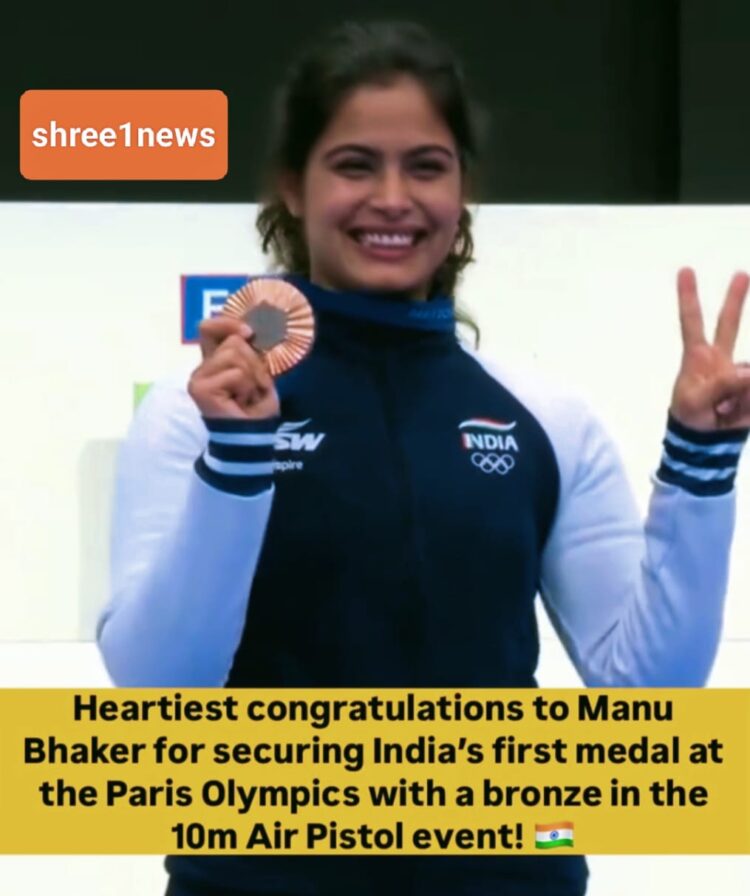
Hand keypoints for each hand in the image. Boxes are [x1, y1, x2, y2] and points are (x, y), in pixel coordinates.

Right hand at [188, 316, 279, 419]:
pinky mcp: (201, 388)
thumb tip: (247, 330)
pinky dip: (248, 387)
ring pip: (236, 355)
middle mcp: (202, 367)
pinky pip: (236, 373)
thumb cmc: (256, 406)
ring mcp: (199, 378)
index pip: (209, 328)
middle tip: (253, 387)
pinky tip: (242, 402)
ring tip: (248, 395)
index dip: (228, 323)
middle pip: (233, 342)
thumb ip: (248, 351)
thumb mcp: (257, 372)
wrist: (252, 435)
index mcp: (214, 360)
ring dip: (252, 376)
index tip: (249, 333)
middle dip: (253, 363)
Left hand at [670, 267, 749, 430]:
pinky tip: (734, 413)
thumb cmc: (691, 417)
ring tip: (725, 411)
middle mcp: (720, 358)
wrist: (707, 443)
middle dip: (735, 299)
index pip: (691, 322)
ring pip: (747, 372)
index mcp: (698, 357)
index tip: (685, 271)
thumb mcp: (694, 403)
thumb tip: (748, 370)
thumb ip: (719, 385)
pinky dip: (745, 405)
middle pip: (728, 323)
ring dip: (738, 397)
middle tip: (741, 274)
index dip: (689, 297)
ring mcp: (739, 371)